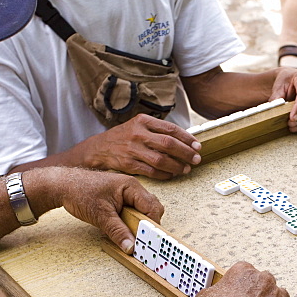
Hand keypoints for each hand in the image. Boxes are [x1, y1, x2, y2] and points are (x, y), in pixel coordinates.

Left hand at [25, 167, 163, 252]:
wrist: (62, 185)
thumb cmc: (80, 192)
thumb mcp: (101, 216)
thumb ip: (118, 232)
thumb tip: (130, 246)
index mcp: (131, 187)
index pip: (152, 207)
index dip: (152, 224)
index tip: (148, 238)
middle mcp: (132, 188)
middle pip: (151, 209)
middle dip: (146, 224)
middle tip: (138, 237)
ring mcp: (126, 193)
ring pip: (142, 211)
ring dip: (136, 223)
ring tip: (126, 232)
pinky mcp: (120, 199)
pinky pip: (132, 211)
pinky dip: (128, 221)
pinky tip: (118, 226)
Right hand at [75, 114, 202, 179]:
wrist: (98, 148)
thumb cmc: (123, 137)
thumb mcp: (138, 126)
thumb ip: (158, 130)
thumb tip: (185, 141)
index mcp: (143, 121)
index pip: (171, 129)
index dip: (187, 139)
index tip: (197, 146)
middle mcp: (138, 133)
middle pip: (169, 144)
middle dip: (186, 153)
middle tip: (196, 159)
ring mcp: (132, 149)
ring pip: (161, 159)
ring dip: (177, 166)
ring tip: (186, 169)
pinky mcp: (128, 164)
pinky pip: (152, 171)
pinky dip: (164, 174)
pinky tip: (172, 175)